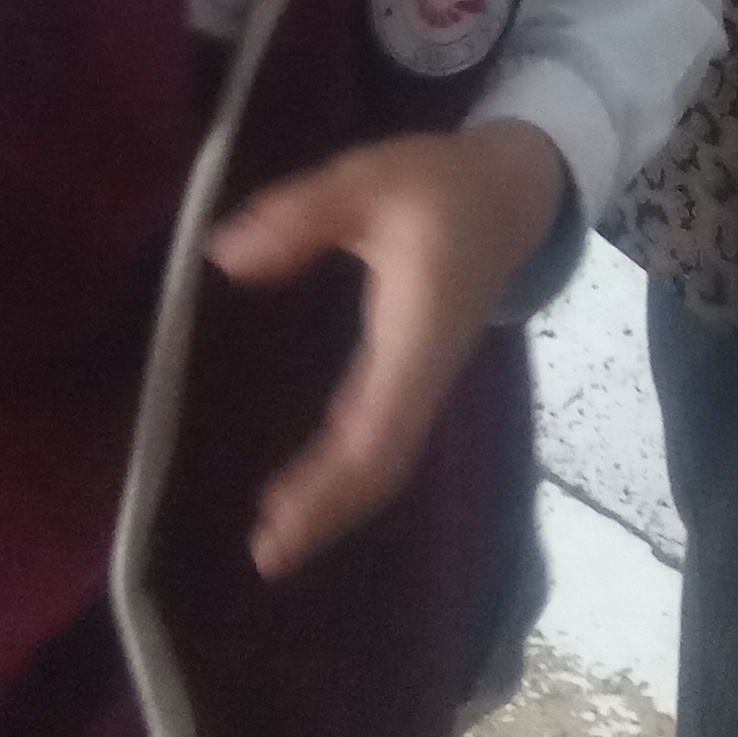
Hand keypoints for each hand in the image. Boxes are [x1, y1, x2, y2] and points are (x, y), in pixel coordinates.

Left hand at [208, 120, 568, 579]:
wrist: (511, 190)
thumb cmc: (441, 184)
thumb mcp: (369, 179)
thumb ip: (302, 215)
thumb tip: (227, 258)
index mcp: (416, 331)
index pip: (377, 428)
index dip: (331, 483)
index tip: (280, 523)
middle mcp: (424, 369)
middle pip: (383, 463)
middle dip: (329, 512)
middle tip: (267, 557)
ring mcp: (423, 377)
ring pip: (385, 458)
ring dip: (336, 502)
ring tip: (276, 539)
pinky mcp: (414, 373)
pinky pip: (383, 438)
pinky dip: (345, 472)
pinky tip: (306, 489)